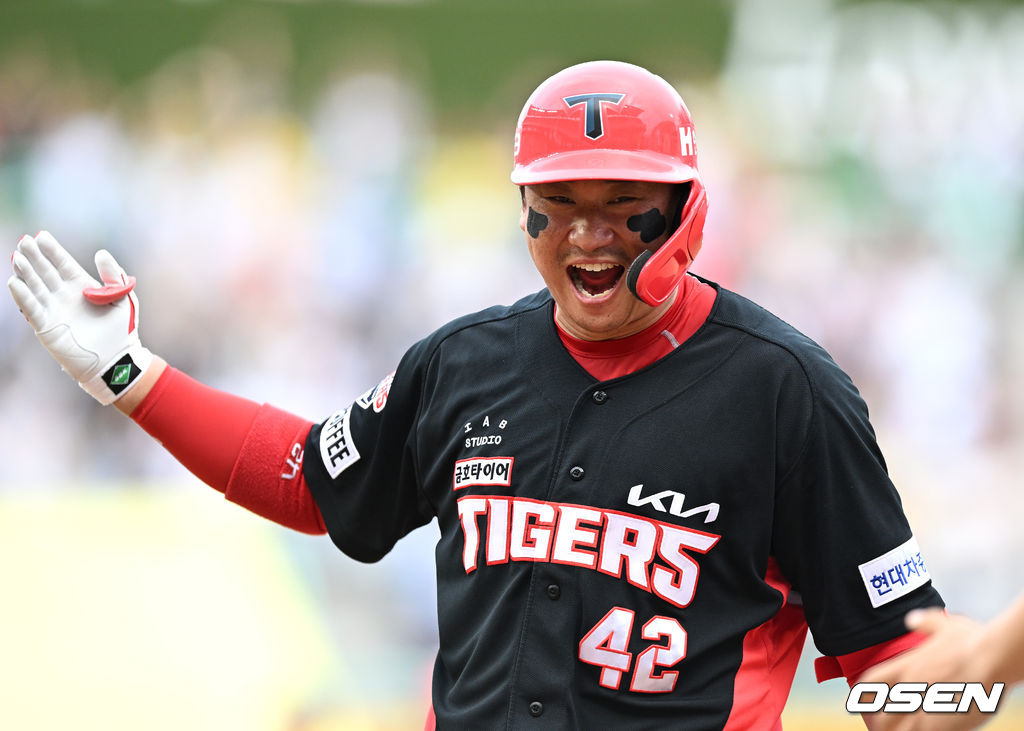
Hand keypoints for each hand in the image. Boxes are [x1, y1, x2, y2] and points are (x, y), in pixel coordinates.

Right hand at [8, 231, 152, 404]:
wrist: (116, 359)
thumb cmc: (122, 330)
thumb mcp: (123, 298)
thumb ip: (113, 275)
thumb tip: (101, 252)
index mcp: (82, 286)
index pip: (63, 264)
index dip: (52, 250)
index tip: (41, 236)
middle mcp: (64, 296)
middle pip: (45, 272)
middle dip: (34, 257)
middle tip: (24, 241)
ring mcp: (54, 311)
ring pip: (36, 288)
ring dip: (26, 273)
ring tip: (17, 258)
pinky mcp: (46, 327)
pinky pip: (32, 309)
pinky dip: (23, 296)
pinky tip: (15, 282)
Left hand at [859, 609, 993, 730]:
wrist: (990, 659)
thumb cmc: (971, 641)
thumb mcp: (945, 625)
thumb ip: (925, 623)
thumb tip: (912, 619)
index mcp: (906, 667)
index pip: (871, 682)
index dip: (862, 694)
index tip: (859, 700)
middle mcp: (908, 688)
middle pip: (881, 714)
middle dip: (881, 723)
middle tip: (884, 726)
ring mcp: (922, 709)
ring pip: (899, 730)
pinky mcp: (939, 724)